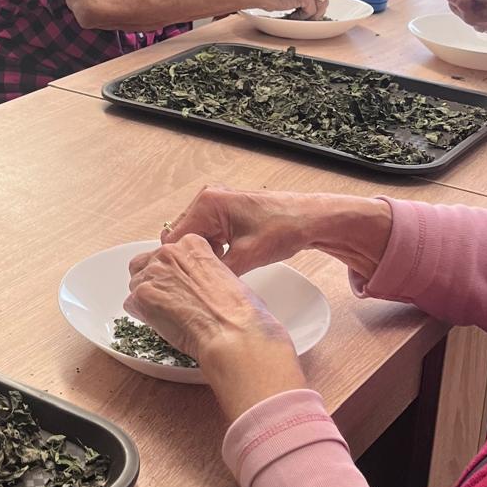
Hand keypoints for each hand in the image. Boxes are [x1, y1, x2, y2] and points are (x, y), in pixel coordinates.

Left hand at [125, 235, 304, 420]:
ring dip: (147, 299)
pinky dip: (143, 316)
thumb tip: (198, 286)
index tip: (179, 285)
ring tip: (168, 316)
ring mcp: (153, 273)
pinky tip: (162, 325)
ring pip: (136, 284)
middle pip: (145, 263)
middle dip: (154, 282)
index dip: (172, 271)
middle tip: (170, 302)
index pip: (167, 251)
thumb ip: (204, 272)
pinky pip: (131, 305)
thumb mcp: (226, 276)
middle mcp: (169, 252)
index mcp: (192, 243)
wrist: (233, 333)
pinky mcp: (142, 295)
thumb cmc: (240, 312)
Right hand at [132, 186, 394, 281]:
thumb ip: (216, 270)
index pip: (175, 237)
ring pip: (196, 237)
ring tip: (210, 277)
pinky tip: (223, 266)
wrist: (311, 218)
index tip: (178, 284)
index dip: (176, 262)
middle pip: (183, 237)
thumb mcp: (246, 256)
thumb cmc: (282, 229)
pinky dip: (213, 251)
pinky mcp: (227, 212)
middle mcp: (208, 199)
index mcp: (207, 204)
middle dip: (188, 259)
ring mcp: (217, 204)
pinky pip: (209, 234)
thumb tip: (196, 287)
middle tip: (195, 284)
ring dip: (201, 256)